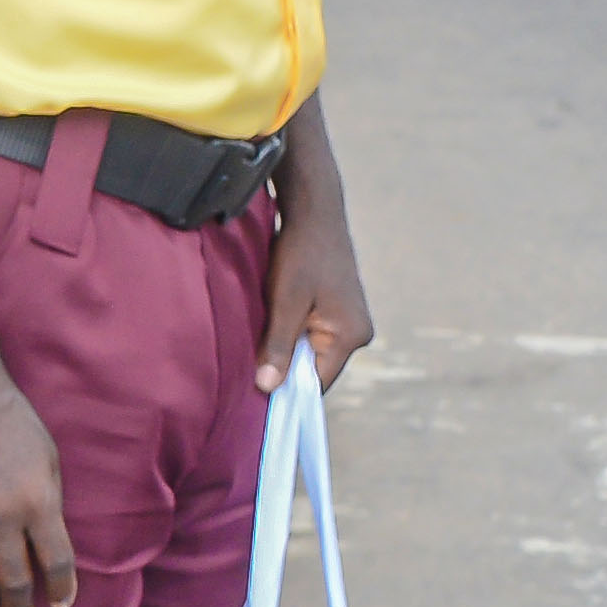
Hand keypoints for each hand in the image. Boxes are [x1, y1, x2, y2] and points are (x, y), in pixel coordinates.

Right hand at [0, 367, 77, 606]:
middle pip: (14, 580)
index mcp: (38, 502)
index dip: (61, 590)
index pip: (56, 563)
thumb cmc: (13, 422)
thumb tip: (46, 543)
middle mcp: (1, 516)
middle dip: (21, 606)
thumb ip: (49, 503)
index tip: (61, 603)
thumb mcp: (48, 460)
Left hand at [258, 202, 372, 395]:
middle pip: (314, 368)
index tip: (254, 394)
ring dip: (285, 347)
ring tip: (259, 340)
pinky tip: (270, 324)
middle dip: (284, 367)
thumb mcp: (284, 301)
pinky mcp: (339, 310)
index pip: (317, 383)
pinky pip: (311, 334)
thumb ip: (278, 345)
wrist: (314, 212)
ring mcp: (350, 321)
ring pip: (310, 350)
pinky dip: (290, 333)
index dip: (287, 391)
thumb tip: (268, 388)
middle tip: (248, 365)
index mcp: (351, 335)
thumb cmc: (301, 253)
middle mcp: (358, 333)